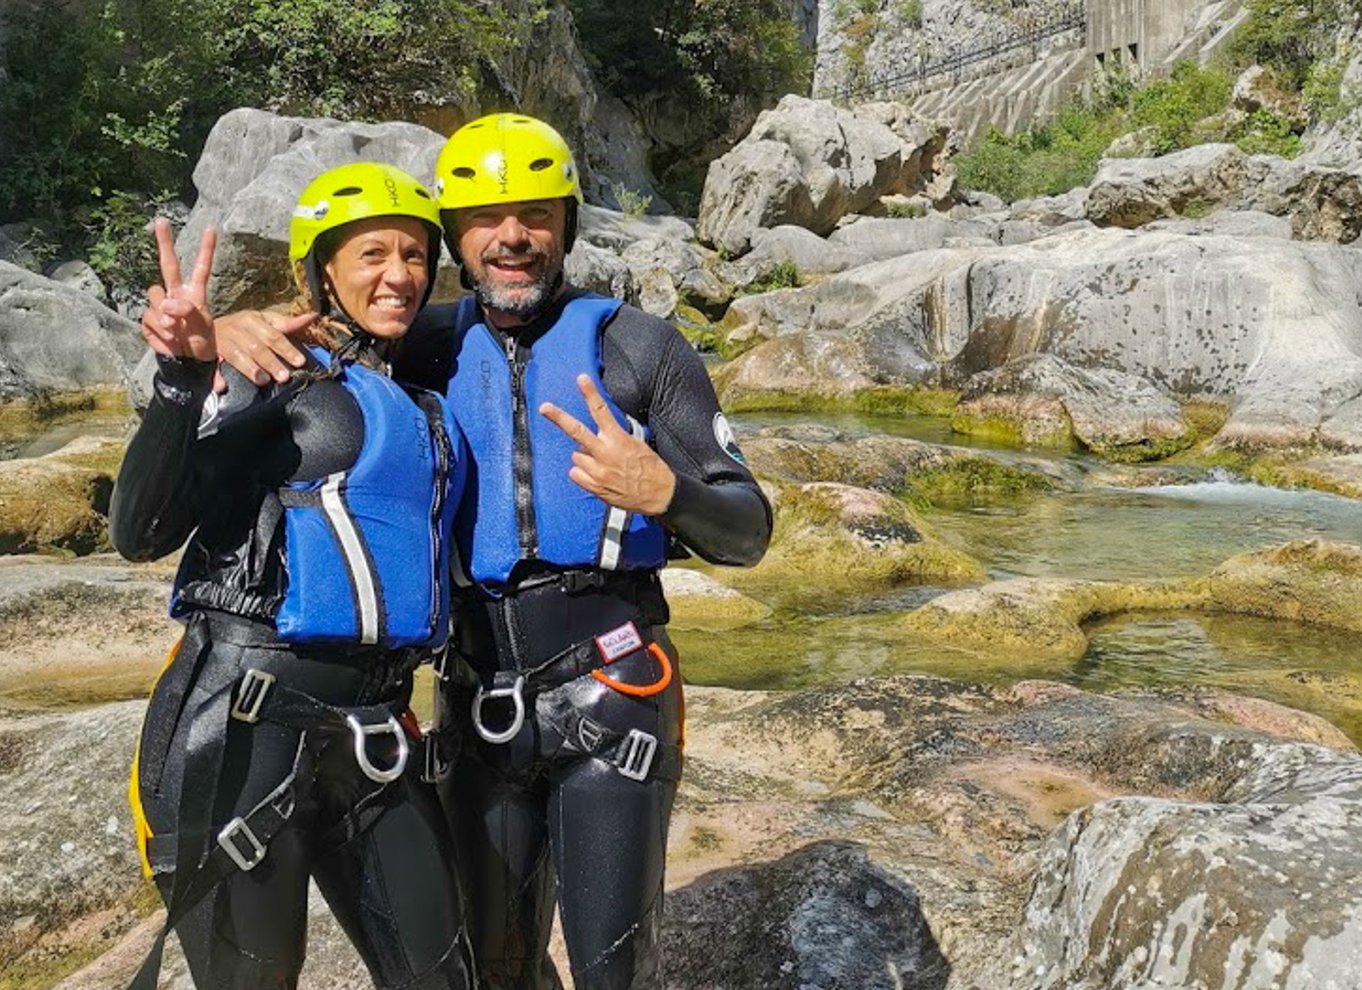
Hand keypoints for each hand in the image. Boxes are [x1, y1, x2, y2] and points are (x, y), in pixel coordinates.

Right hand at [141, 219, 215, 362]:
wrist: (187, 363)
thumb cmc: (201, 344)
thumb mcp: (203, 329)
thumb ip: (188, 312)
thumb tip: (168, 305)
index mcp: (195, 294)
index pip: (201, 268)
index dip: (206, 250)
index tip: (211, 229)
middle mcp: (177, 294)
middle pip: (169, 264)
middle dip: (165, 242)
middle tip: (161, 220)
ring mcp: (161, 305)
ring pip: (156, 294)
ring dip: (166, 312)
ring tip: (179, 331)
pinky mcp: (149, 318)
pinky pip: (150, 317)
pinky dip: (160, 329)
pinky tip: (169, 338)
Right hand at [214, 309, 313, 386]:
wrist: (203, 324)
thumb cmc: (245, 326)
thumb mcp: (265, 320)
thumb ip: (287, 323)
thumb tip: (312, 317)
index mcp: (253, 320)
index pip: (273, 335)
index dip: (287, 349)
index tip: (300, 361)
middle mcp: (238, 330)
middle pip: (257, 348)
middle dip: (271, 362)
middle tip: (284, 376)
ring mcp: (223, 343)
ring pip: (236, 356)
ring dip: (249, 368)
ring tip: (263, 380)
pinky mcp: (211, 356)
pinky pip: (214, 366)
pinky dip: (217, 376)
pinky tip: (222, 386)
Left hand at [539, 374, 675, 515]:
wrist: (659, 495)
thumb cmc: (651, 469)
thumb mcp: (637, 444)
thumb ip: (615, 435)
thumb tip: (600, 430)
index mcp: (618, 439)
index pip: (601, 411)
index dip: (590, 393)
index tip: (581, 379)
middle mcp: (605, 453)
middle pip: (577, 431)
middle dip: (559, 417)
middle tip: (545, 408)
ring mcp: (598, 471)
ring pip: (576, 455)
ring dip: (584, 456)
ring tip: (601, 463)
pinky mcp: (595, 487)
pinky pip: (575, 473)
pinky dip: (582, 472)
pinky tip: (596, 474)